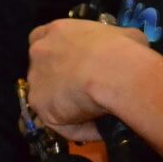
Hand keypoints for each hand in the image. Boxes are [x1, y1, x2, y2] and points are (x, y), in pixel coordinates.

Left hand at [26, 19, 148, 140]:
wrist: (114, 74)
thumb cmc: (123, 49)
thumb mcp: (127, 36)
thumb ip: (113, 43)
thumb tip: (123, 54)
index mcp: (57, 31)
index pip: (43, 38)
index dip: (58, 54)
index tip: (74, 66)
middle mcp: (39, 52)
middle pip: (41, 68)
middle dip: (58, 81)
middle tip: (85, 93)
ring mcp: (35, 79)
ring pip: (48, 97)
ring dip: (67, 107)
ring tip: (97, 115)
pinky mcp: (39, 104)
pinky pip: (59, 122)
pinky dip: (78, 128)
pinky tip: (99, 129)